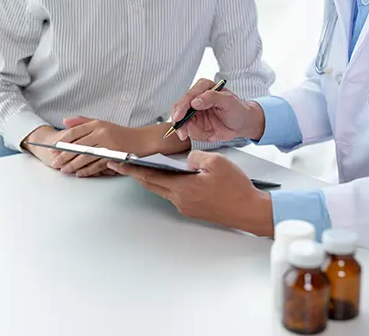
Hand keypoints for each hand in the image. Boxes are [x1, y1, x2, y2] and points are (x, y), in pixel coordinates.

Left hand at [22, 124, 119, 176]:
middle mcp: (102, 133)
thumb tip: (64, 121)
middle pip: (78, 146)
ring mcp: (109, 145)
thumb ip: (82, 122)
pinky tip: (79, 174)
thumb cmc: (119, 133)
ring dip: (73, 165)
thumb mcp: (101, 123)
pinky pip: (98, 165)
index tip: (52, 149)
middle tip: (54, 163)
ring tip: (63, 171)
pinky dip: (88, 170)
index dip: (62, 141)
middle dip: (64, 156)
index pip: (74, 132)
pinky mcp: (115, 156)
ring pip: (86, 157)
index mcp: (96, 124)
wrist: (142, 140)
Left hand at [106, 150, 273, 236]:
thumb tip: (186, 160)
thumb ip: (195, 157)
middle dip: (135, 174)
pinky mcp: (193, 210)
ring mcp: (186, 207)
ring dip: (151, 180)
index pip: (150, 176)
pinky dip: (167, 185)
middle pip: (152, 185)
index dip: (132, 169)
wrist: (250, 211)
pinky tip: (170, 177)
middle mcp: (180, 200)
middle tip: (121, 165)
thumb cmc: (236, 189)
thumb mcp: (216, 162)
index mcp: (182, 188)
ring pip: (162, 190)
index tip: (118, 163)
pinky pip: (174, 195)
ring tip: (141, 168)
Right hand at [170, 78, 265, 141]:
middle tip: (184, 133)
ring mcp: (194, 112)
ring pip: (183, 123)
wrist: (243, 123)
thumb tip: (195, 101)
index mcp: (203, 88)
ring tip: (211, 132)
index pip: (188, 97)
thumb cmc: (239, 109)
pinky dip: (200, 135)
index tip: (179, 118)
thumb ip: (212, 97)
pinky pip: (190, 132)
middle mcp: (196, 99)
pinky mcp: (195, 123)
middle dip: (181, 123)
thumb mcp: (229, 101)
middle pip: (178, 110)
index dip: (181, 108)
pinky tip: (211, 133)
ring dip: (196, 131)